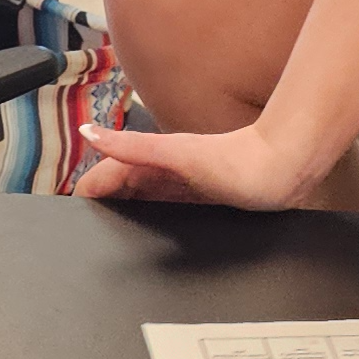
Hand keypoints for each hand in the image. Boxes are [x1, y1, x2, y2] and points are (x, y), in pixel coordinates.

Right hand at [74, 121, 318, 207]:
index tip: (74, 204)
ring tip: (108, 225)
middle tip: (85, 222)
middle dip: (103, 197)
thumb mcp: (177, 154)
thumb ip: (133, 146)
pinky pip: (166, 205)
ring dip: (125, 205)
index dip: (90, 187)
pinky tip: (150, 225)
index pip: (110, 172)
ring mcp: (184, 182)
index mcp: (155, 157)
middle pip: (124, 183)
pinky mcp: (202, 197)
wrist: (285, 170)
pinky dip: (149, 213)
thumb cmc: (238, 161)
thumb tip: (89, 133)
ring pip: (143, 195)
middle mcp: (167, 168)